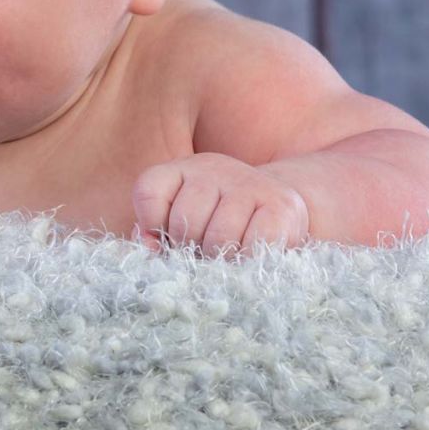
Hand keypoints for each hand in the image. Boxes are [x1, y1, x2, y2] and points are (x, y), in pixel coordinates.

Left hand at [131, 152, 308, 258]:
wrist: (279, 209)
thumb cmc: (218, 224)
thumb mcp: (182, 222)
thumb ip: (155, 234)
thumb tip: (147, 246)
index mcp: (181, 170)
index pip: (147, 191)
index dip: (151, 224)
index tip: (165, 240)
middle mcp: (213, 167)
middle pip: (184, 220)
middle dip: (190, 250)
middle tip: (202, 255)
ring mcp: (248, 182)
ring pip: (219, 236)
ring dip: (220, 260)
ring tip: (225, 259)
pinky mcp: (281, 204)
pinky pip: (254, 245)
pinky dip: (248, 261)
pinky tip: (250, 257)